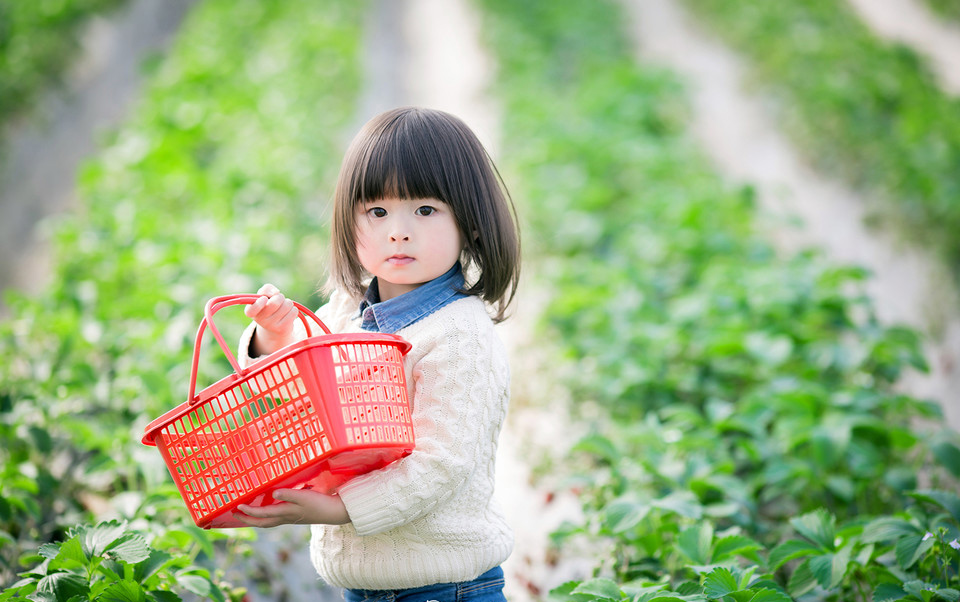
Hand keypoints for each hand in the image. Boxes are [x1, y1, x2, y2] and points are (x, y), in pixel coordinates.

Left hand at [233, 488, 350, 527]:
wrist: (334, 512)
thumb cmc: (320, 504)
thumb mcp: (304, 497)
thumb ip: (289, 494)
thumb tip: (273, 493)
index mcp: (285, 513)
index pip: (262, 514)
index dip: (248, 512)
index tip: (237, 506)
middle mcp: (285, 518)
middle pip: (262, 523)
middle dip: (247, 520)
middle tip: (235, 515)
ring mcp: (290, 518)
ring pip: (268, 522)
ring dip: (255, 519)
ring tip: (247, 514)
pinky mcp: (295, 516)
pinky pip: (275, 518)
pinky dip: (266, 516)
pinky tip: (268, 509)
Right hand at [244, 283, 297, 354]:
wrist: (274, 326)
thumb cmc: (268, 306)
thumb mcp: (263, 296)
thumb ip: (266, 289)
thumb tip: (275, 292)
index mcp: (251, 311)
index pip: (251, 310)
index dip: (258, 304)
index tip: (265, 298)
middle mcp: (260, 321)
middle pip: (275, 303)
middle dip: (280, 297)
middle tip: (279, 300)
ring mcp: (271, 326)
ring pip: (287, 305)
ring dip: (287, 303)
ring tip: (283, 307)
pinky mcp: (282, 329)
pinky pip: (294, 312)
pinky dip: (293, 309)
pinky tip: (288, 313)